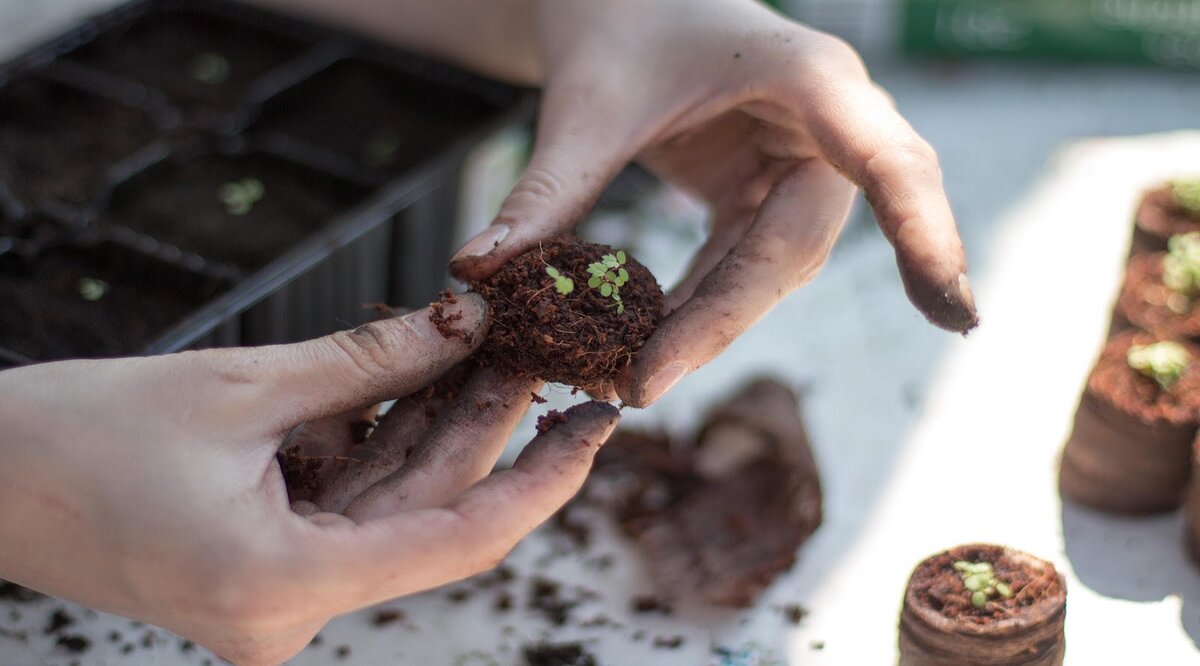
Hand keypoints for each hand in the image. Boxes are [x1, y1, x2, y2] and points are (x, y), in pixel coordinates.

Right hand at [0, 293, 619, 665]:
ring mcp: (277, 601)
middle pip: (429, 513)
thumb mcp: (241, 384)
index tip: (599, 429)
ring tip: (499, 353)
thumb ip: (366, 359)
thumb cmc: (77, 437)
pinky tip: (427, 382)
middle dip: (489, 430)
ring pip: (394, 508)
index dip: (541, 482)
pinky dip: (384, 446)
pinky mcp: (264, 574)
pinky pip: (350, 507)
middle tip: (549, 358)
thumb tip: (465, 324)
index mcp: (282, 585)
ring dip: (441, 430)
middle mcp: (289, 613)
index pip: (458, 541)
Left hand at [450, 0, 976, 405]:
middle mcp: (827, 127)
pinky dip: (696, 307)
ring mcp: (803, 165)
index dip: (924, 234)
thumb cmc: (621, 23)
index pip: (887, 160)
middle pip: (796, 245)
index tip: (954, 313)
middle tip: (644, 382)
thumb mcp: (586, 104)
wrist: (623, 2)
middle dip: (722, 319)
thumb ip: (548, 189)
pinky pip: (743, 265)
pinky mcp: (768, 192)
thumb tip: (478, 274)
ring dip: (704, 327)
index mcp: (812, 78)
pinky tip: (650, 344)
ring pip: (769, 270)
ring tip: (631, 376)